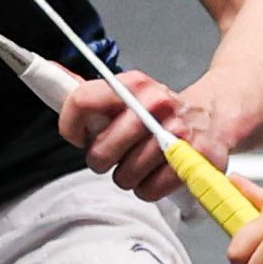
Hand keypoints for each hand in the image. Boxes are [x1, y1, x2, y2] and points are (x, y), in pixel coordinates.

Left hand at [58, 70, 228, 202]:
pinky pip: (150, 190)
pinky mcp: (194, 160)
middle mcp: (155, 104)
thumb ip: (89, 93)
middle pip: (100, 150)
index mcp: (133, 85)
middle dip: (102, 159)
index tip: (78, 136)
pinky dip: (149, 189)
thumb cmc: (159, 113)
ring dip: (128, 176)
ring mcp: (176, 133)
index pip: (82, 101)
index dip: (70, 126)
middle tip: (115, 154)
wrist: (211, 117)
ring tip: (140, 163)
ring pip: (125, 176)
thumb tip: (51, 73)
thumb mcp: (126, 95)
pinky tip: (156, 173)